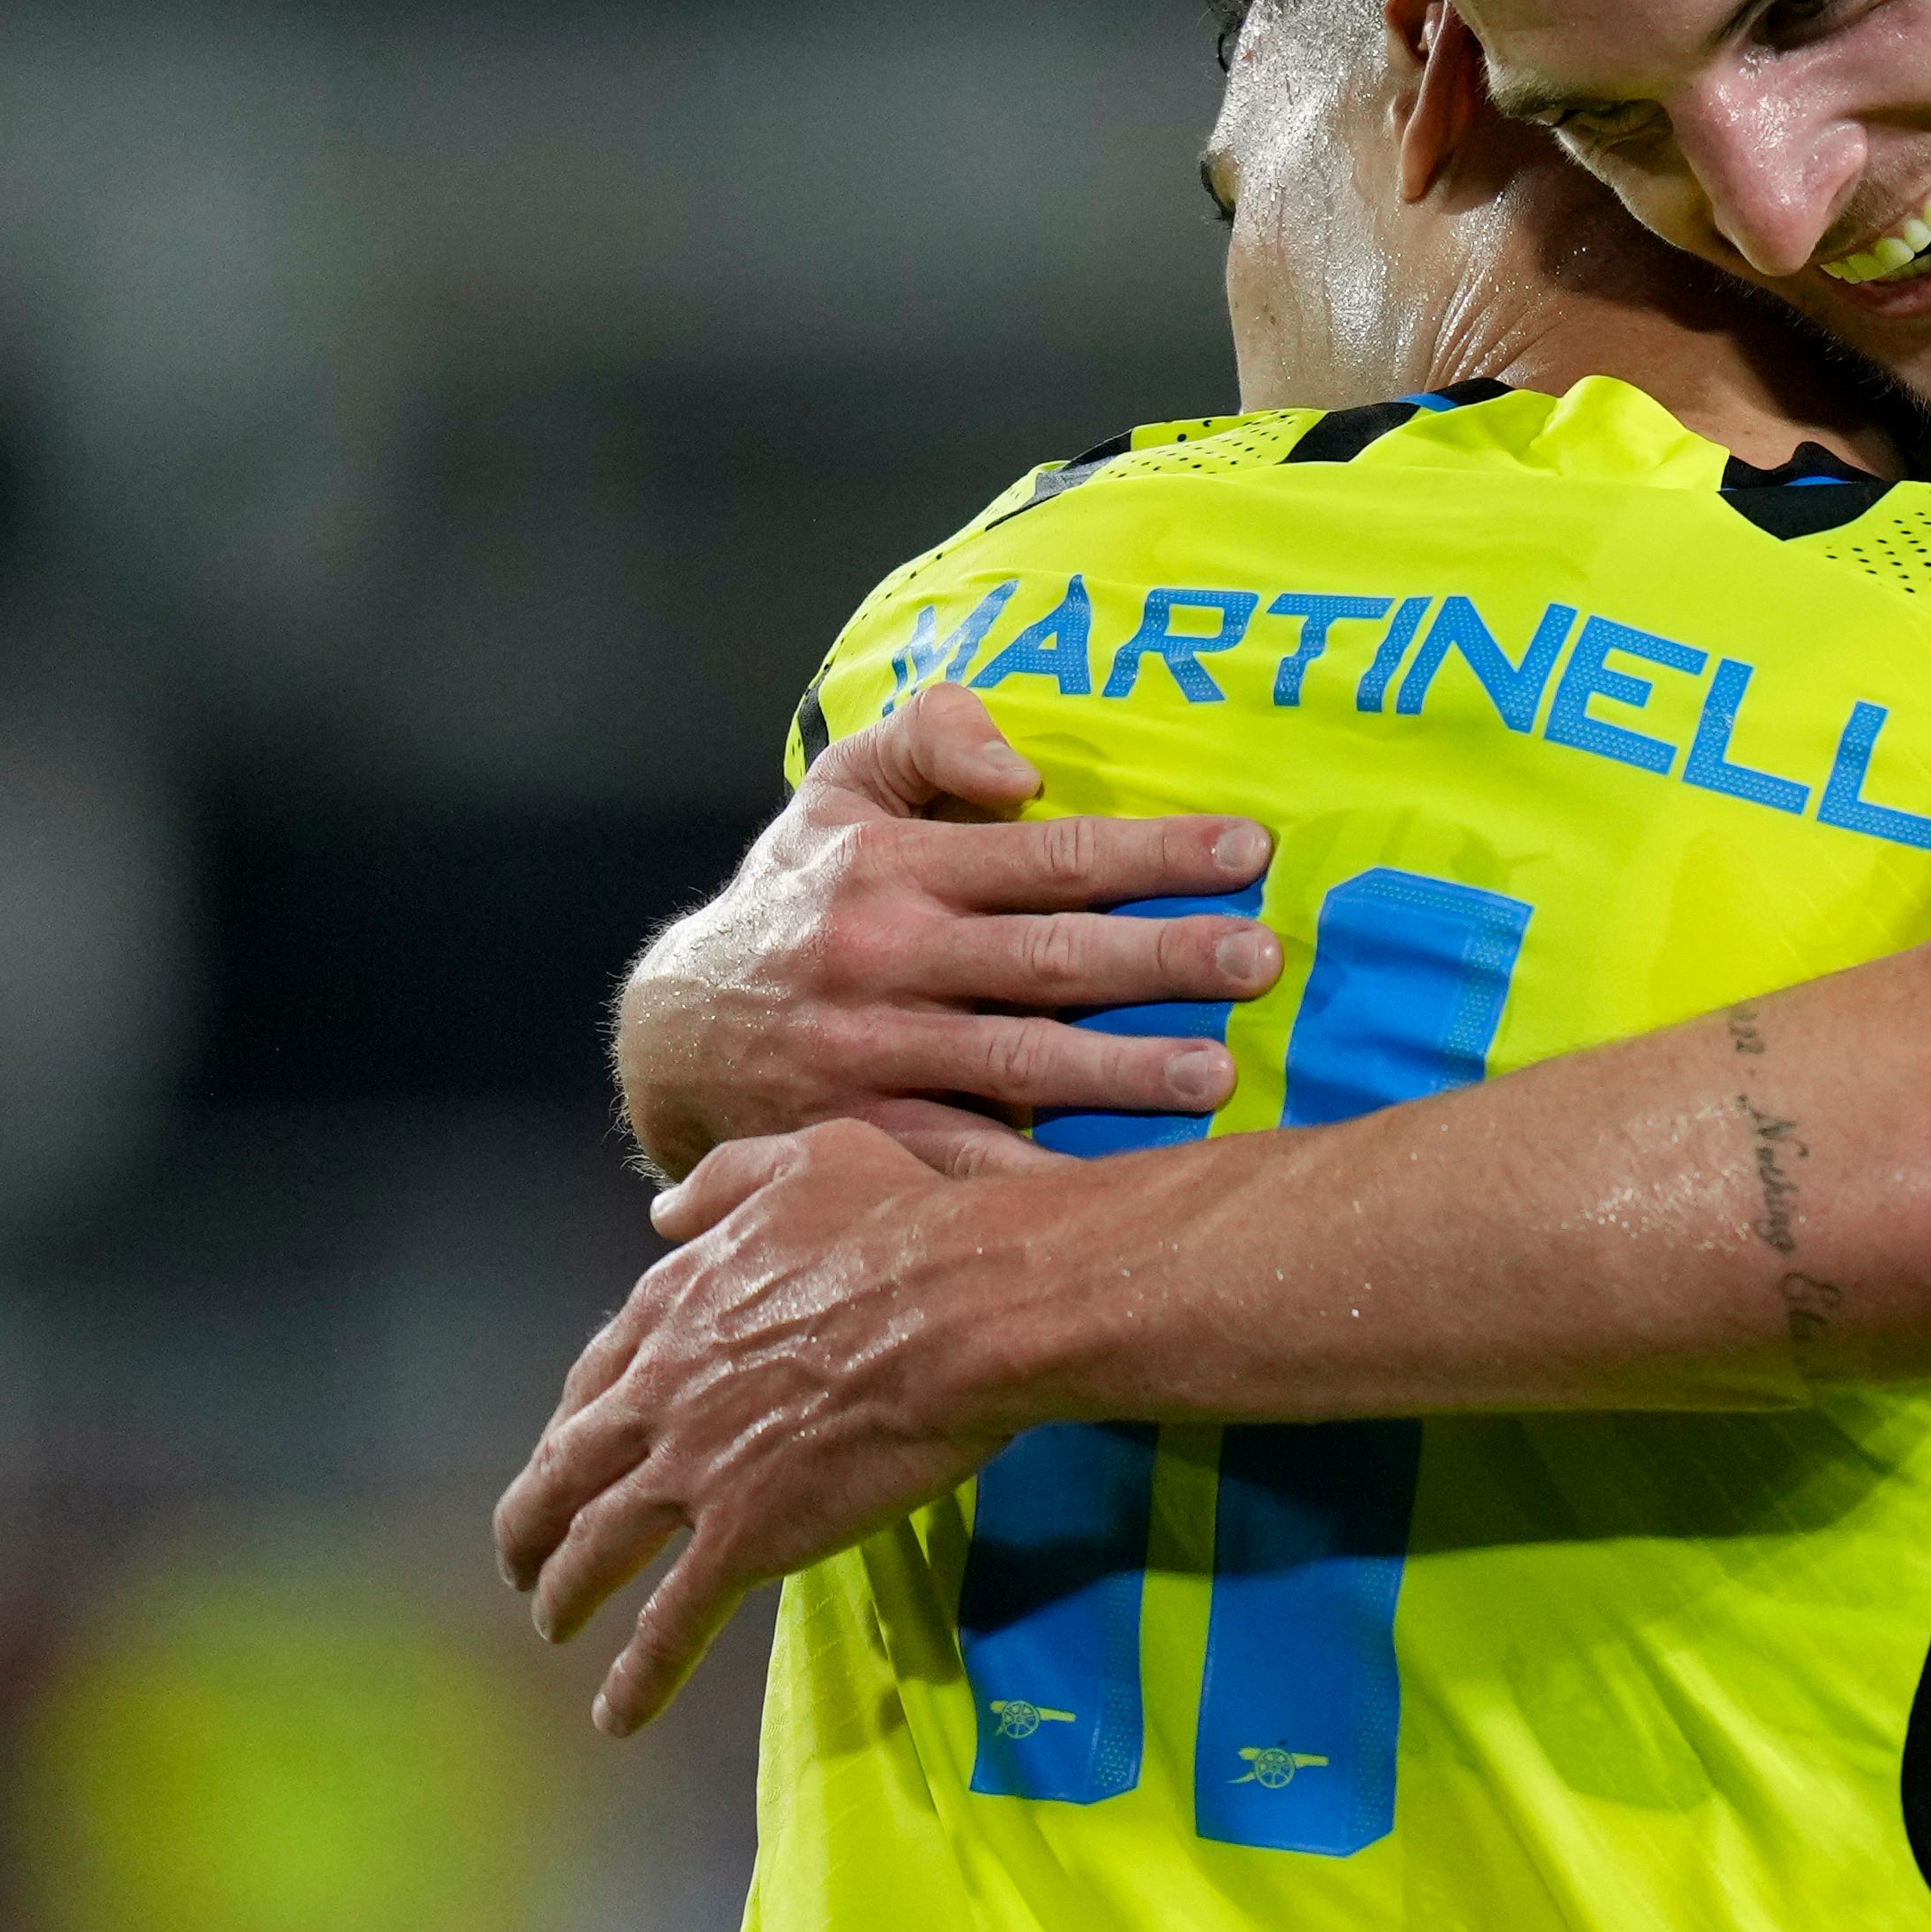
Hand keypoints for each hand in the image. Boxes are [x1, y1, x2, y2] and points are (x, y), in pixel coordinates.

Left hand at [496, 1120, 1044, 1734]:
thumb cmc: (908, 1223)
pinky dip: (636, 1676)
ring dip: (563, 1595)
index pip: (595, 1375)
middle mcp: (659, 1392)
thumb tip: (661, 1210)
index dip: (573, 1419)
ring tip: (552, 1625)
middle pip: (563, 1472)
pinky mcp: (743, 1539)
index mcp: (675, 1306)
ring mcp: (693, 1471)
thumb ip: (724, 1183)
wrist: (965, 1304)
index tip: (569, 1448)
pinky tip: (614, 1714)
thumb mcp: (808, 1159)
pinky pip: (671, 1622)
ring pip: (596, 1550)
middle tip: (524, 1558)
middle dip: (531, 1522)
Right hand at [616, 681, 1283, 1176]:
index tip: (1248, 850)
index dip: (1153, 850)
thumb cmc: (791, 899)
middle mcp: (888, 959)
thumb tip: (1022, 764)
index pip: (1049, 856)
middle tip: (1259, 959)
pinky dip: (1034, 1179)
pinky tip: (1117, 1191)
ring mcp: (874, 1057)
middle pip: (1049, 958)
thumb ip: (928, 740)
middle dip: (1162, 958)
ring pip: (1017, 1064)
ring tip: (1216, 1076)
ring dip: (1121, 1073)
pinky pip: (961, 1163)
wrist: (671, 1033)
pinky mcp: (863, 1139)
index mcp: (897, 868)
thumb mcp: (837, 791)